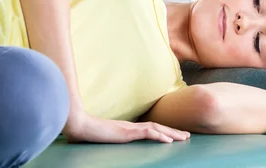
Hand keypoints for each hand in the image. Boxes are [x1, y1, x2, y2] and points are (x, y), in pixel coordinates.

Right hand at [64, 112, 189, 143]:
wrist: (78, 124)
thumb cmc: (85, 131)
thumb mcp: (100, 136)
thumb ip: (106, 137)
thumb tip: (106, 138)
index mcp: (126, 128)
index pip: (149, 128)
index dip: (163, 131)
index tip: (173, 135)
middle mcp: (130, 126)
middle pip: (156, 127)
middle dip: (173, 131)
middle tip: (187, 135)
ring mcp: (129, 128)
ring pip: (156, 129)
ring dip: (171, 133)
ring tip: (184, 138)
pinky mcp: (126, 132)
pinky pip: (147, 133)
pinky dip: (159, 136)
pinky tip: (169, 140)